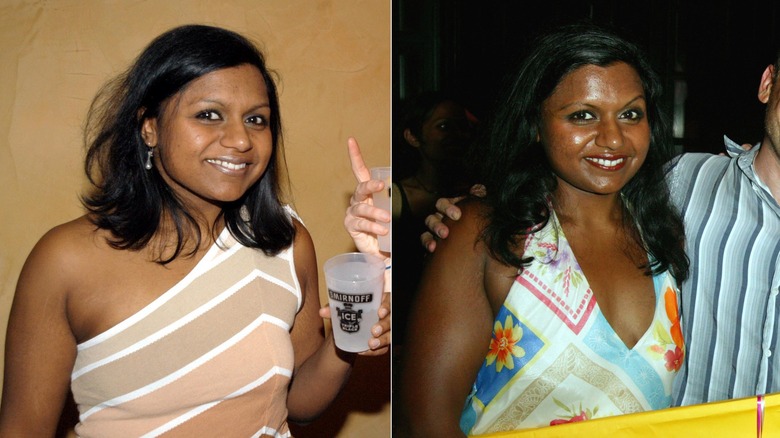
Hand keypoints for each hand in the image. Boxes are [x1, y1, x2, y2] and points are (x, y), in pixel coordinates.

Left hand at [318, 291, 390, 354]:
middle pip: (392, 319)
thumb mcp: (344, 310)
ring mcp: (387, 330)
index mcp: (379, 302)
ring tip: (371, 344)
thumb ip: (334, 309)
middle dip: (384, 325)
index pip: (389, 301)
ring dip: (383, 340)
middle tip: (374, 331)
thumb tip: (322, 312)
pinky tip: (364, 352)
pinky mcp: (385, 342)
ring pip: (391, 335)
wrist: (350, 332)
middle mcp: (386, 315)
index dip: (387, 306)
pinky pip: (384, 348)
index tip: (380, 312)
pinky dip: (375, 351)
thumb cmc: (350, 315)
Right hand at [344, 137, 389, 254]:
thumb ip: (393, 198)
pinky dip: (373, 226)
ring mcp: (353, 213)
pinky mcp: (351, 226)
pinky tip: (383, 230)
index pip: (360, 171)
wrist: (381, 250)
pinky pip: (362, 224)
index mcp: (367, 192)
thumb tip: (404, 185)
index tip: (351, 141)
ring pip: (363, 208)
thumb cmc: (387, 227)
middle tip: (382, 186)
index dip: (355, 156)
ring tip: (388, 219)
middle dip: (371, 185)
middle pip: (361, 188)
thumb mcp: (392, 209)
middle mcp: (358, 200)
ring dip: (376, 212)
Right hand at [420, 184, 485, 252]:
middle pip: (432, 218)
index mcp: (448, 208)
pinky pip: (426, 241)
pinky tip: (432, 249)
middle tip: (445, 233)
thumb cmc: (473, 220)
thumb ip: (477, 198)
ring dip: (432, 235)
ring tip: (439, 242)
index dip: (447, 208)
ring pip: (428, 230)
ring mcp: (434, 230)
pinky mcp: (432, 242)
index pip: (442, 204)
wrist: (473, 242)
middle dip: (437, 225)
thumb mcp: (476, 209)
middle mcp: (439, 218)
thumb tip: (480, 188)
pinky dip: (427, 244)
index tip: (457, 215)